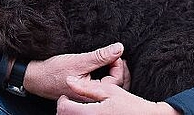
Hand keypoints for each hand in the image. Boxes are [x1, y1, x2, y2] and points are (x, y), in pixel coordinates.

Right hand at [23, 42, 129, 100]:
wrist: (35, 77)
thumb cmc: (53, 70)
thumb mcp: (78, 60)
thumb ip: (100, 56)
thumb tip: (118, 48)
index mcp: (91, 94)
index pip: (115, 81)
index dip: (119, 65)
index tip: (115, 53)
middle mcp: (91, 99)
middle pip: (115, 88)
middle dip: (120, 71)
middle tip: (118, 57)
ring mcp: (88, 97)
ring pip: (109, 88)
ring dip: (114, 74)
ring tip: (113, 61)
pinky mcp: (84, 93)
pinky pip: (101, 87)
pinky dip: (106, 77)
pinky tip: (105, 68)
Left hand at [56, 78, 179, 114]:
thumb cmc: (131, 105)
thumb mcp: (109, 91)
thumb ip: (87, 87)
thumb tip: (68, 81)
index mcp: (92, 113)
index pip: (64, 109)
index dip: (62, 101)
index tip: (66, 95)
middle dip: (67, 107)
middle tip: (72, 100)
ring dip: (74, 112)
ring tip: (82, 105)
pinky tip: (89, 111)